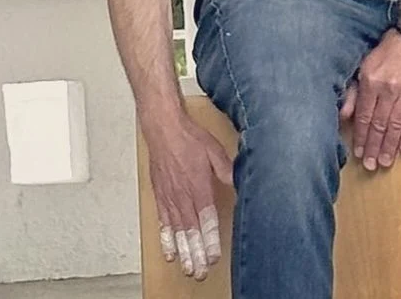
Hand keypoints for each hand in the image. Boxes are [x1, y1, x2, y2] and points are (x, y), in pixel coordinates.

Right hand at [143, 114, 233, 280]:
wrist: (162, 127)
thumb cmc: (188, 137)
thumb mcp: (214, 151)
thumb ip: (227, 171)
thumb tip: (240, 184)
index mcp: (198, 186)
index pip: (206, 220)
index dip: (209, 241)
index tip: (213, 257)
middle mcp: (183, 194)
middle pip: (190, 230)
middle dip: (195, 254)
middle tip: (200, 273)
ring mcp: (169, 196)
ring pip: (176, 229)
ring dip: (182, 251)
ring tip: (187, 269)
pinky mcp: (159, 194)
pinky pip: (163, 220)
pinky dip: (166, 238)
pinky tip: (170, 251)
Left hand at [340, 30, 400, 169]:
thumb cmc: (384, 54)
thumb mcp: (362, 67)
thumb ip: (353, 91)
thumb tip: (344, 112)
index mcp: (370, 83)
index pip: (363, 115)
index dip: (360, 136)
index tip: (357, 151)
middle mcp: (387, 90)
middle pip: (378, 124)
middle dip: (373, 146)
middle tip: (370, 164)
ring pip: (395, 126)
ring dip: (389, 146)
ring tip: (384, 161)